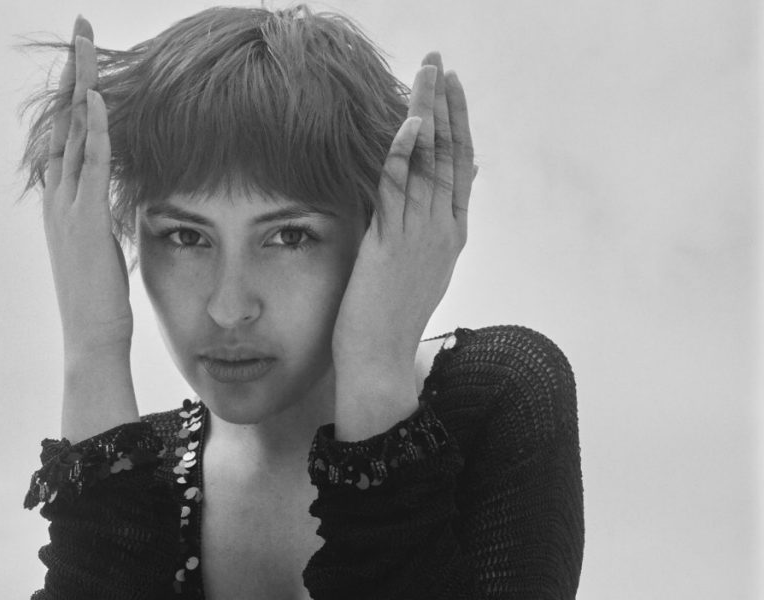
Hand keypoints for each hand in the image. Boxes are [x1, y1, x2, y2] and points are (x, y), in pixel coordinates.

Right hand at [43, 17, 132, 354]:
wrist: (91, 337)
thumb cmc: (100, 301)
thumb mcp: (99, 250)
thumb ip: (100, 220)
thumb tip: (109, 205)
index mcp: (63, 203)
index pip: (67, 135)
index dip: (76, 95)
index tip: (86, 62)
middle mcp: (59, 197)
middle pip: (64, 120)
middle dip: (75, 73)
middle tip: (82, 31)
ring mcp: (68, 207)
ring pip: (73, 132)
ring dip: (82, 85)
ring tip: (87, 43)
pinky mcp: (86, 220)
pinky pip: (91, 164)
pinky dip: (94, 129)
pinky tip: (98, 98)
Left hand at [331, 53, 474, 440]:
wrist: (381, 359)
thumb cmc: (391, 316)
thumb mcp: (421, 268)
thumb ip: (433, 228)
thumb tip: (448, 197)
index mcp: (450, 234)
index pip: (460, 166)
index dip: (457, 123)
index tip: (452, 88)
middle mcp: (442, 229)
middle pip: (450, 154)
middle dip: (446, 105)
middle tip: (440, 65)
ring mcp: (420, 236)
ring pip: (430, 164)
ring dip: (428, 114)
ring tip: (427, 75)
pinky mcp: (391, 245)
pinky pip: (400, 191)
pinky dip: (406, 155)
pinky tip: (409, 124)